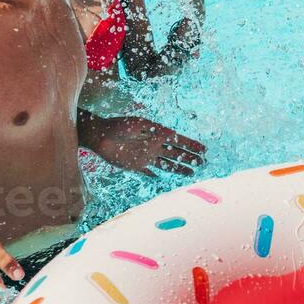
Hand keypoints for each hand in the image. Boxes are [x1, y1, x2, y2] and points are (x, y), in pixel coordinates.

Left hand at [85, 115, 205, 174]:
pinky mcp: (135, 165)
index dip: (190, 145)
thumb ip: (154, 130)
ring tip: (191, 173)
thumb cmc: (118, 126)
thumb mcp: (138, 124)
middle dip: (189, 157)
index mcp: (156, 134)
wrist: (99, 135)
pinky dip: (153, 175)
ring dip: (178, 168)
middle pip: (175, 153)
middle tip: (203, 162)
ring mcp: (145, 156)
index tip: (203, 149)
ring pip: (166, 164)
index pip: (177, 141)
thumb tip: (172, 133)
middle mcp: (153, 146)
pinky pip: (148, 172)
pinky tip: (160, 178)